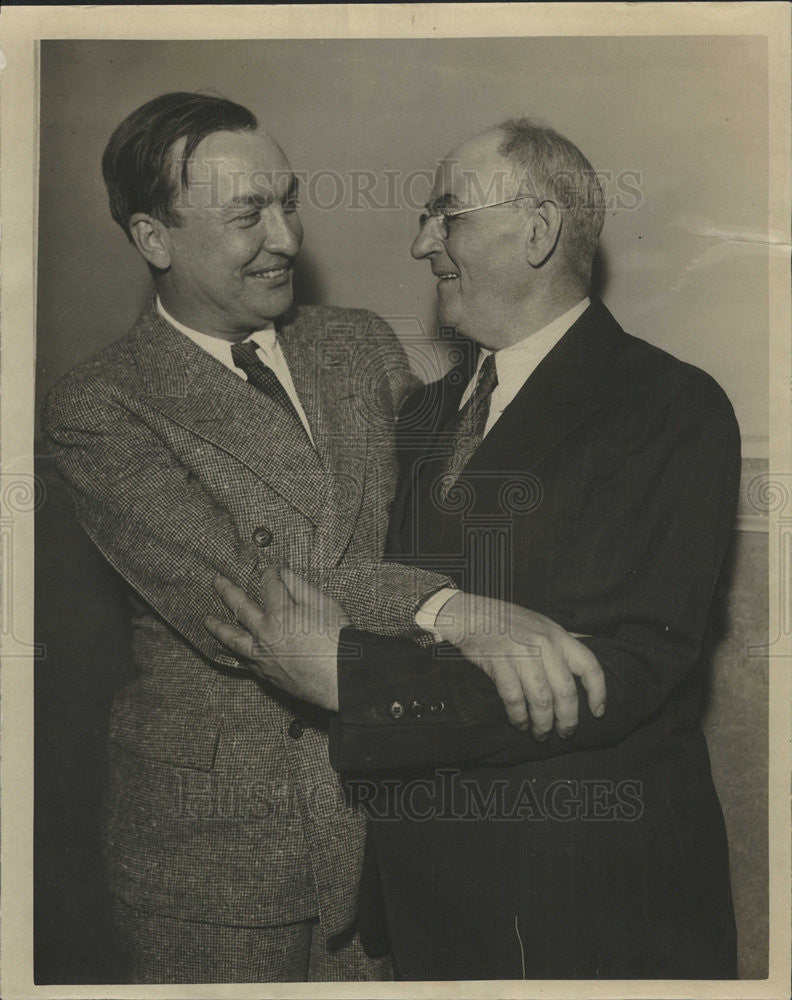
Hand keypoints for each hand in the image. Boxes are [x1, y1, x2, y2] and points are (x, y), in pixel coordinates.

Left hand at [205, 566, 350, 710]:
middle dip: (227, 590)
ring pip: (232, 639)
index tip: (272, 570)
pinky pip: (244, 660)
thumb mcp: (324, 604)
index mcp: (280, 613)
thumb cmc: (339, 641)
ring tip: (207, 620)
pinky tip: (233, 648)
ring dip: (218, 627)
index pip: (269, 585)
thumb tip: (283, 574)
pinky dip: (236, 651)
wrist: (343, 680)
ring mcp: (262, 657)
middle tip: (216, 581)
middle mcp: (264, 634)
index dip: (271, 573)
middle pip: (239, 607)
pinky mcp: (267, 674)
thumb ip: (300, 586)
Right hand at [435, 592, 605, 738]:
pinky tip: (520, 724)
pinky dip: (519, 717)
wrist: (471, 614)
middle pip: (566, 691)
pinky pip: (515, 699)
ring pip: (542, 700)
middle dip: (568, 719)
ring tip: (541, 734)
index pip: (589, 666)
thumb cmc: (508, 621)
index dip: (598, 692)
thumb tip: (590, 646)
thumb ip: (563, 640)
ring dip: (543, 724)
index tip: (597, 712)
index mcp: (559, 636)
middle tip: (566, 733)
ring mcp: (522, 655)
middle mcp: (544, 645)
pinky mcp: (500, 664)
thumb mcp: (542, 624)